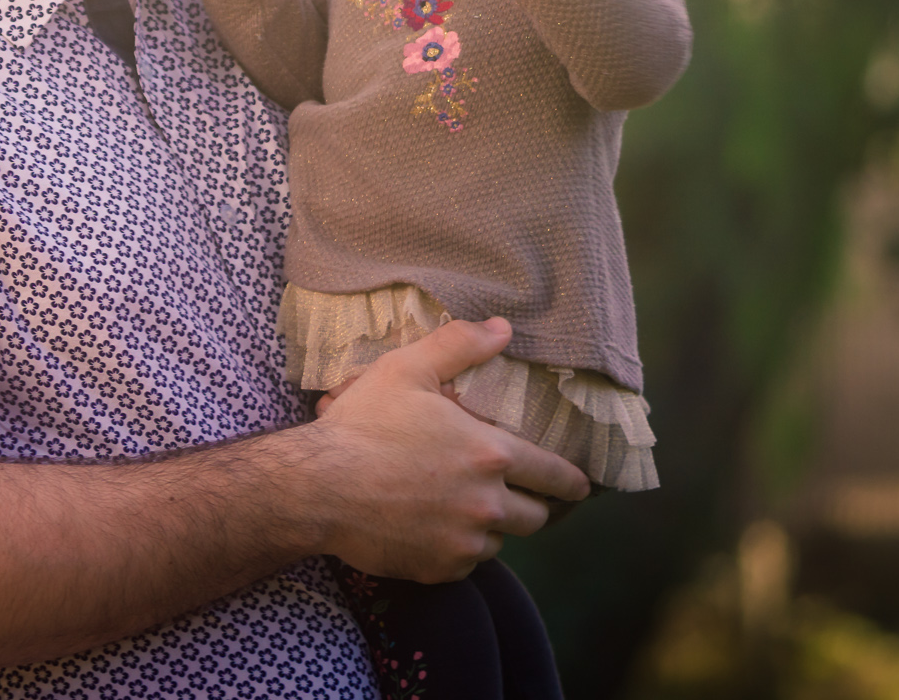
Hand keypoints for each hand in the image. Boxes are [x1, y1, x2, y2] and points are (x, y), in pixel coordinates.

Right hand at [305, 318, 588, 581]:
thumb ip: (458, 346)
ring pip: (499, 541)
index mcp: (490, 454)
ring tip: (467, 508)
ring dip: (491, 526)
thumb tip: (502, 329)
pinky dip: (457, 547)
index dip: (572, 479)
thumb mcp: (406, 370)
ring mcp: (464, 541)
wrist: (318, 487)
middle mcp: (487, 504)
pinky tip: (434, 527)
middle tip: (524, 497)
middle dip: (535, 506)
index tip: (580, 484)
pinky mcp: (440, 569)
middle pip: (536, 516)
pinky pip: (465, 561)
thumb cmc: (363, 425)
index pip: (555, 473)